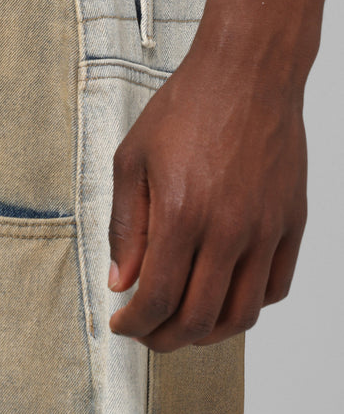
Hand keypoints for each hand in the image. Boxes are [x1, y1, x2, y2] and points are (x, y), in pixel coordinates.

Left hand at [107, 37, 307, 352]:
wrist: (247, 74)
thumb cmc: (185, 110)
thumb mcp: (132, 163)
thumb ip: (125, 229)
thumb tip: (121, 283)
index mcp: (181, 215)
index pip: (157, 299)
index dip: (134, 324)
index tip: (121, 323)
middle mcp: (228, 229)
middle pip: (198, 319)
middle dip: (163, 339)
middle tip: (145, 333)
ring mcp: (266, 229)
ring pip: (241, 315)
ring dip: (207, 334)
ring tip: (182, 324)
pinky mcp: (291, 223)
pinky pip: (275, 288)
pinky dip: (247, 307)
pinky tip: (222, 295)